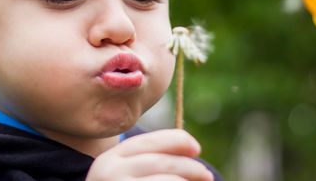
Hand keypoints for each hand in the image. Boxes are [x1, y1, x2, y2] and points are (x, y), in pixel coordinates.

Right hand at [86, 129, 213, 180]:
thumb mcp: (121, 174)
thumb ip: (146, 161)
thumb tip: (191, 150)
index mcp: (108, 159)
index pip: (147, 142)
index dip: (175, 140)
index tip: (197, 148)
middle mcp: (109, 175)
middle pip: (160, 163)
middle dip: (189, 167)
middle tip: (207, 175)